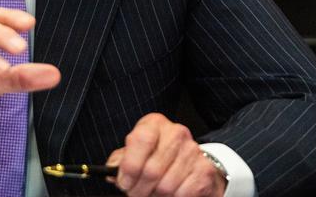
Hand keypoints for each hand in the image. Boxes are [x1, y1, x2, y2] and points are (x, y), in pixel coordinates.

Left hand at [105, 113, 225, 196]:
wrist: (191, 162)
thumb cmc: (158, 156)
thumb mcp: (137, 151)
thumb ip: (122, 159)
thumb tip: (111, 171)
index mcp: (154, 124)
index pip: (141, 140)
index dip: (130, 166)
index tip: (123, 182)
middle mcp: (176, 133)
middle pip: (152, 170)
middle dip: (138, 190)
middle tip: (134, 194)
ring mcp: (192, 152)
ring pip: (166, 187)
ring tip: (151, 194)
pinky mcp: (204, 171)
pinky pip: (182, 194)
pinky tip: (168, 195)